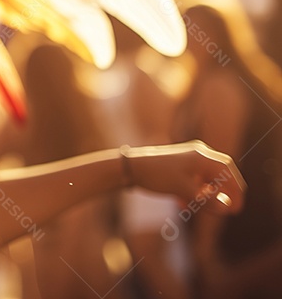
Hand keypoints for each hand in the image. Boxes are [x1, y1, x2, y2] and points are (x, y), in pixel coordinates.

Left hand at [125, 141, 245, 213]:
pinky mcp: (178, 166)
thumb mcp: (184, 190)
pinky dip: (193, 192)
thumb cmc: (157, 176)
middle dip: (222, 194)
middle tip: (223, 210)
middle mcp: (198, 155)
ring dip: (206, 195)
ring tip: (197, 208)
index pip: (229, 173)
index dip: (236, 192)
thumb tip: (227, 209)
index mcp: (203, 157)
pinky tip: (183, 204)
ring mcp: (188, 159)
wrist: (129, 167)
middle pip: (220, 175)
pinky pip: (194, 180)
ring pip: (206, 179)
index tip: (236, 210)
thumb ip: (207, 200)